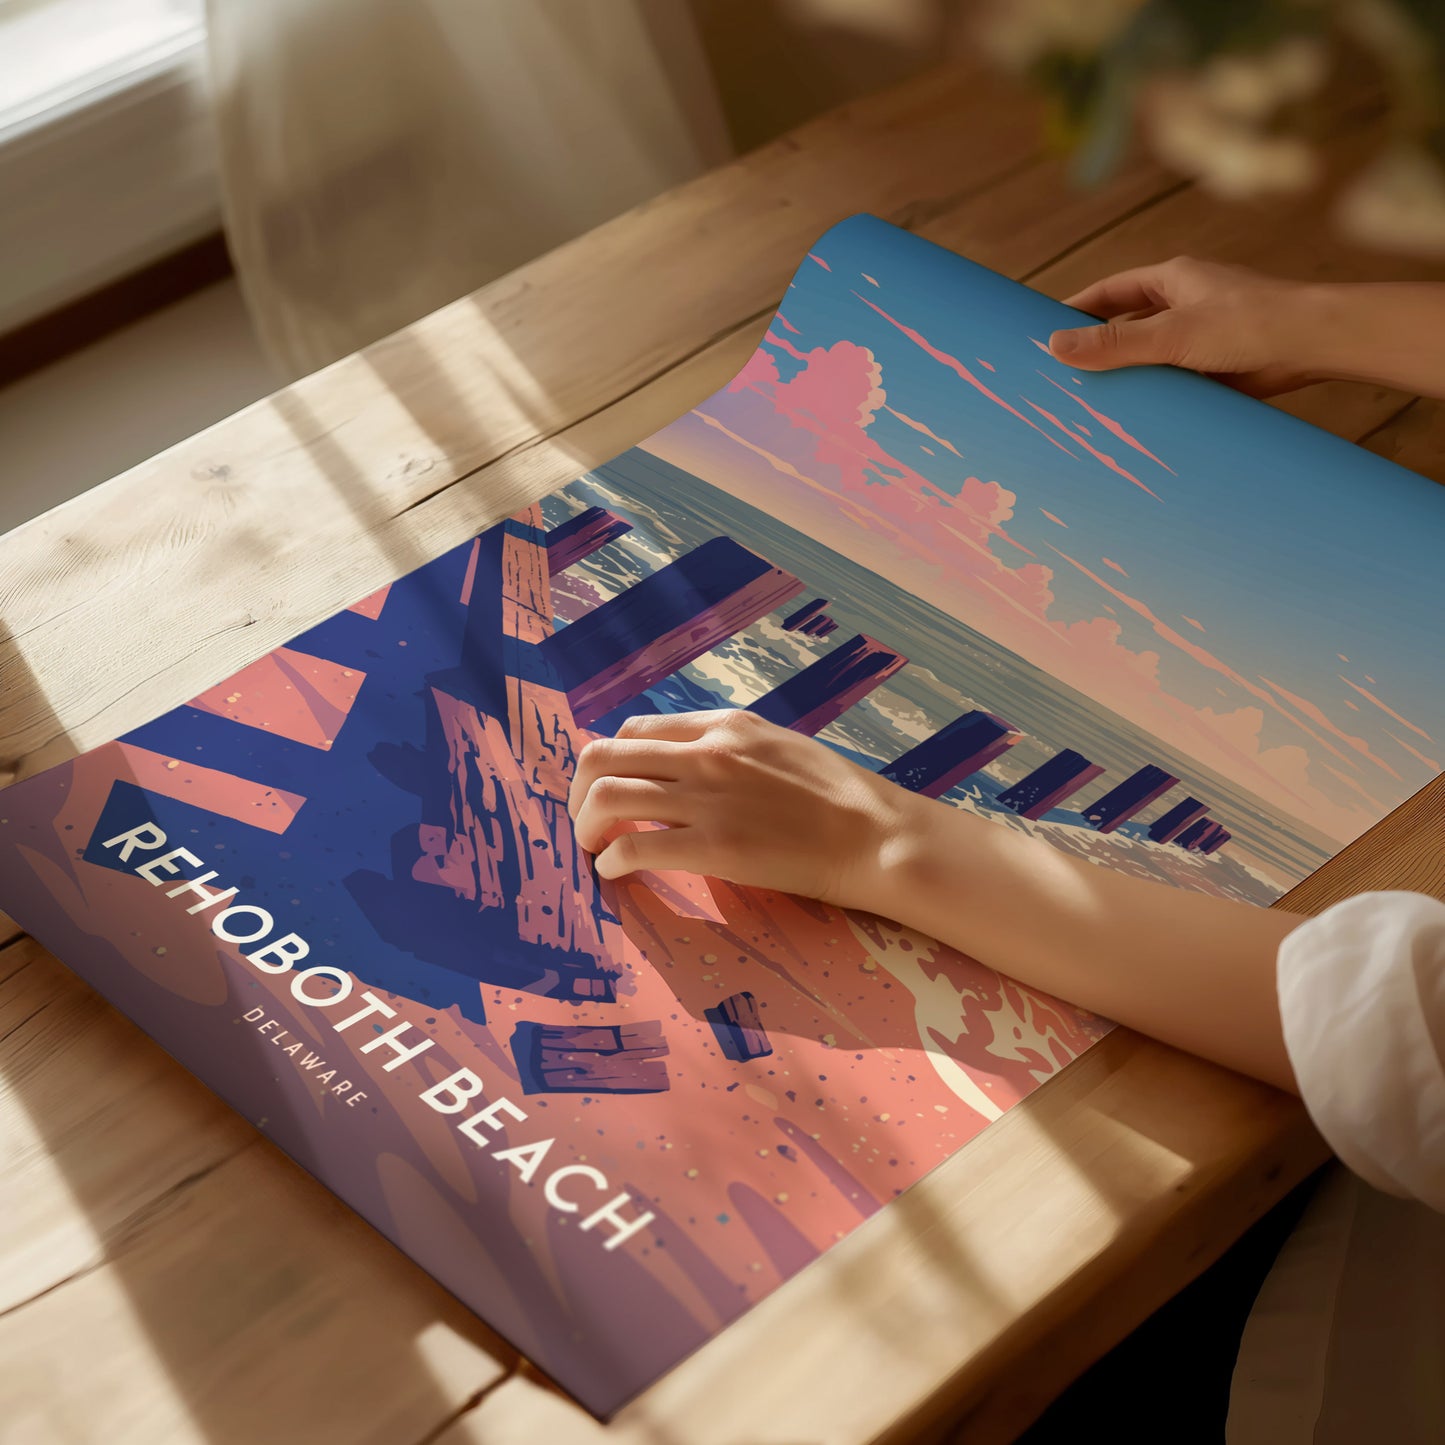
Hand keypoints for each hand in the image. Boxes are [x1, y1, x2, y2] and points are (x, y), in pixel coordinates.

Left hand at [568, 709, 921, 906]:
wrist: (874, 834)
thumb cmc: (837, 796)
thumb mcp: (777, 746)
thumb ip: (729, 748)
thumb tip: (686, 765)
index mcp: (723, 725)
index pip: (635, 730)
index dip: (610, 762)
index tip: (609, 790)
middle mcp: (706, 752)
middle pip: (603, 756)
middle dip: (579, 792)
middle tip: (586, 822)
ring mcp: (707, 798)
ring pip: (606, 796)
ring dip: (585, 826)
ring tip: (593, 849)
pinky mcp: (713, 846)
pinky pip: (633, 846)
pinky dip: (610, 861)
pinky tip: (615, 874)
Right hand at [1048, 256, 1317, 396]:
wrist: (1314, 345)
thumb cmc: (1249, 323)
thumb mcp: (1171, 334)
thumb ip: (1114, 343)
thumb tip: (1054, 347)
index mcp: (1173, 280)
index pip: (1110, 291)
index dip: (1077, 309)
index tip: (1044, 331)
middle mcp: (1186, 305)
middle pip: (1128, 325)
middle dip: (1098, 348)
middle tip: (1060, 374)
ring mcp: (1202, 338)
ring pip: (1151, 357)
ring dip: (1128, 377)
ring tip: (1090, 403)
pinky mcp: (1218, 368)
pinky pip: (1175, 382)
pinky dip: (1156, 397)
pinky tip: (1136, 418)